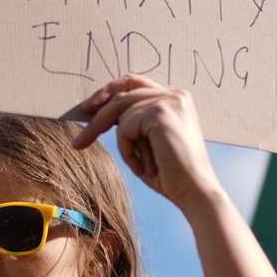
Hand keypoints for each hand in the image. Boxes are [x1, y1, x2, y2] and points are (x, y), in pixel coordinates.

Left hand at [70, 76, 223, 211]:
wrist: (195, 192)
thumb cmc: (172, 174)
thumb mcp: (149, 142)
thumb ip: (133, 122)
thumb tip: (99, 110)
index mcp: (176, 98)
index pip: (134, 83)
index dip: (109, 92)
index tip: (90, 107)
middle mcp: (175, 94)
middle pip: (122, 92)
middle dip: (98, 112)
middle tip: (80, 139)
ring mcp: (169, 100)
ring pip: (121, 112)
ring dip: (123, 144)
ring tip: (140, 165)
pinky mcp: (161, 112)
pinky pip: (125, 127)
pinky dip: (128, 150)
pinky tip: (145, 166)